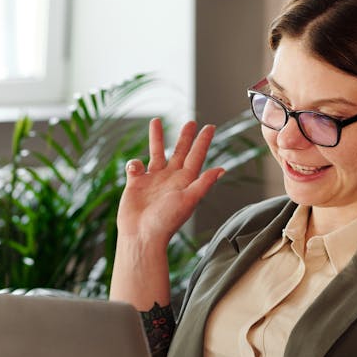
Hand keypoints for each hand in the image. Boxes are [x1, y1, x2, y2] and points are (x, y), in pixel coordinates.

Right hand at [117, 119, 223, 244]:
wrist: (141, 235)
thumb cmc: (166, 221)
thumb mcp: (188, 200)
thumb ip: (203, 183)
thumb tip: (222, 169)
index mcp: (185, 181)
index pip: (196, 156)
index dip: (203, 142)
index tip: (210, 127)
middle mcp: (170, 178)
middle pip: (179, 152)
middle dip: (185, 137)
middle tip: (191, 122)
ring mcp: (153, 180)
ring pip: (156, 153)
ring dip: (157, 138)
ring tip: (156, 121)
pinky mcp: (136, 184)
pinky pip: (135, 167)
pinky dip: (134, 163)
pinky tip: (135, 169)